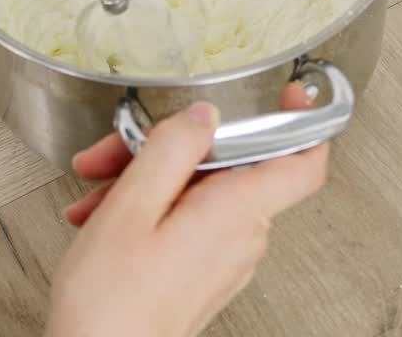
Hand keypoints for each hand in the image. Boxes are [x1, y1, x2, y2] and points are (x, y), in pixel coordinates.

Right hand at [44, 84, 328, 336]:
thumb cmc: (112, 306)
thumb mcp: (132, 206)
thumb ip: (173, 149)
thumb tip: (203, 118)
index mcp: (237, 213)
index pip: (304, 162)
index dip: (305, 121)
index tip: (290, 94)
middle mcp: (240, 237)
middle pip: (224, 168)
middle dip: (168, 150)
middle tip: (118, 151)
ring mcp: (221, 259)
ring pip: (195, 193)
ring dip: (144, 181)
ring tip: (96, 191)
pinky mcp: (199, 274)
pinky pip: (184, 223)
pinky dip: (145, 211)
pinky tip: (102, 217)